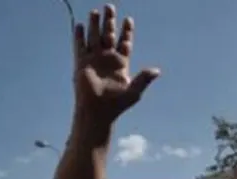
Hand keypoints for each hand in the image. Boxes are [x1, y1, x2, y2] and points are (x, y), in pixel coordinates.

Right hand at [72, 4, 159, 124]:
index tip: (128, 19)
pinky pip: (80, 46)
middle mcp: (107, 59)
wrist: (99, 111)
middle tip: (110, 6)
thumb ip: (144, 79)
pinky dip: (80, 36)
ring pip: (95, 37)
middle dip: (110, 22)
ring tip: (96, 11)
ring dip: (95, 24)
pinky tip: (81, 25)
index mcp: (121, 64)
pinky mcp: (82, 63)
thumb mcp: (134, 91)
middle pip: (109, 35)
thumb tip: (157, 71)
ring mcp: (94, 60)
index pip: (124, 43)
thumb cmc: (117, 104)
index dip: (126, 31)